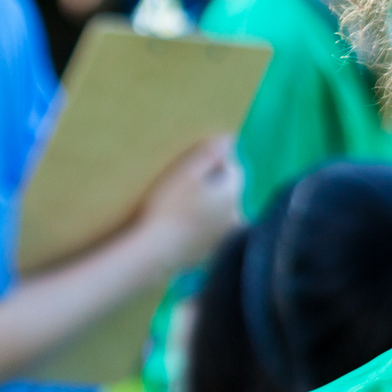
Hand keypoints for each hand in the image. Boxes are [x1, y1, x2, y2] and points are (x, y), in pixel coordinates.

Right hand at [138, 136, 243, 270]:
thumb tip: (230, 138)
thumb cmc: (168, 207)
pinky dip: (200, 226)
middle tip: (182, 186)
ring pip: (220, 213)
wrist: (155, 251)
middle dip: (211, 185)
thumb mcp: (186, 173)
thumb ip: (209, 154)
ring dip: (207, 206)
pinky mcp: (213, 252)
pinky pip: (210, 232)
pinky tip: (179, 226)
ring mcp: (225, 237)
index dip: (213, 164)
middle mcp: (237, 216)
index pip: (233, 170)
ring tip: (179, 206)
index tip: (190, 167)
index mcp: (233, 195)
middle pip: (228, 192)